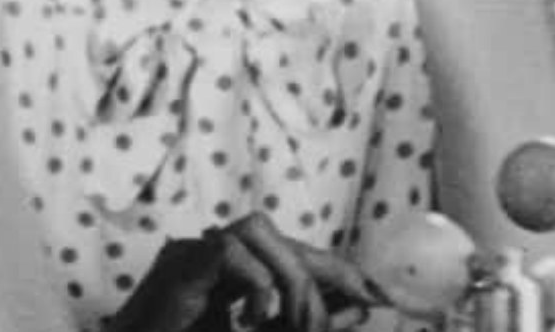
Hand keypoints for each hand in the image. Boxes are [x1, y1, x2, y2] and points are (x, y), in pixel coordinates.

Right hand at [102, 214, 380, 331]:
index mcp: (229, 273)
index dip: (337, 268)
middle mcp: (209, 255)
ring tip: (296, 323)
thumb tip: (359, 307)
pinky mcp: (177, 267)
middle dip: (326, 271)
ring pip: (258, 232)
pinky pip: (229, 252)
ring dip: (292, 276)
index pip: (290, 252)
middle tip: (357, 306)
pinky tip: (253, 321)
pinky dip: (256, 285)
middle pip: (277, 236)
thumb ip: (303, 323)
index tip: (377, 295)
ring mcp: (190, 255)